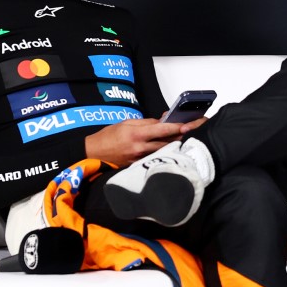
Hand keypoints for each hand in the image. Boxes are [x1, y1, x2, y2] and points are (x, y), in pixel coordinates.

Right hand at [83, 117, 198, 166]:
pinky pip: (154, 157)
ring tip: (186, 139)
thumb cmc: (108, 136)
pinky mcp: (138, 165)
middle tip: (193, 132)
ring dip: (175, 145)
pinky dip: (163, 152)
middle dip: (180, 137)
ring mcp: (140, 158)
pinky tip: (172, 149)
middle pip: (166, 142)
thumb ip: (146, 123)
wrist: (93, 153)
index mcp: (136, 134)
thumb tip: (162, 121)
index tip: (188, 125)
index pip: (161, 130)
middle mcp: (140, 147)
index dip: (176, 127)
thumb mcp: (126, 123)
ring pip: (163, 151)